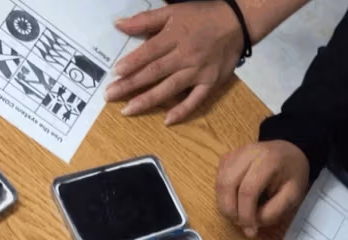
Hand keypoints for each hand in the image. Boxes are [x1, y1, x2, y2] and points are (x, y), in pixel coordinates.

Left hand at [109, 2, 243, 123]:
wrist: (237, 22)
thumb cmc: (202, 15)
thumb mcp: (172, 11)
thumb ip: (145, 19)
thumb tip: (118, 24)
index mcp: (175, 36)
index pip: (149, 53)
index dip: (132, 63)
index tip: (116, 73)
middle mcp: (186, 55)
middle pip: (155, 72)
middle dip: (131, 85)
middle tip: (110, 96)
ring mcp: (199, 71)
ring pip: (170, 88)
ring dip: (148, 100)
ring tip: (128, 110)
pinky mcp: (211, 82)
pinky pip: (196, 100)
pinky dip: (182, 111)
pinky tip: (167, 121)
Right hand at [215, 141, 308, 237]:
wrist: (289, 153)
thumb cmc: (293, 175)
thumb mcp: (293, 196)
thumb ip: (273, 212)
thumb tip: (251, 225)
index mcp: (268, 160)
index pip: (248, 190)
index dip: (245, 214)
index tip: (251, 230)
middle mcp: (248, 152)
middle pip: (227, 184)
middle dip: (230, 210)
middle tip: (240, 224)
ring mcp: (236, 153)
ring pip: (220, 182)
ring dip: (224, 204)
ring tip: (238, 215)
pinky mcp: (228, 157)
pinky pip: (219, 180)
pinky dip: (223, 196)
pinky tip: (235, 201)